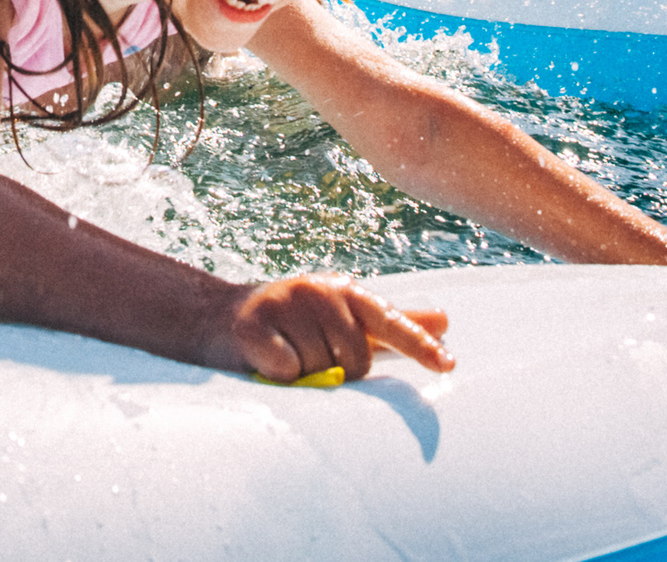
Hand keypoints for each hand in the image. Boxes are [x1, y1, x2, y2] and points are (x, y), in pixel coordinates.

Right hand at [217, 274, 451, 381]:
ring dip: (304, 376)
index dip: (418, 344)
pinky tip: (264, 359)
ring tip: (284, 355)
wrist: (218, 319)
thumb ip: (392, 323)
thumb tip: (445, 319)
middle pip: (355, 361)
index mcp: (344, 292)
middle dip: (336, 372)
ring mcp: (284, 303)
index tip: (448, 364)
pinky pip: (287, 371)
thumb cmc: (291, 323)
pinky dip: (277, 375)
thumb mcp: (343, 317)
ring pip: (319, 370)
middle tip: (307, 356)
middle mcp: (318, 291)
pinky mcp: (253, 325)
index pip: (389, 320)